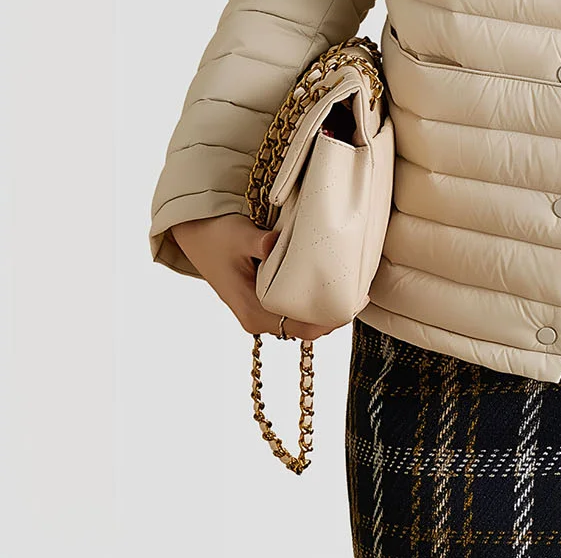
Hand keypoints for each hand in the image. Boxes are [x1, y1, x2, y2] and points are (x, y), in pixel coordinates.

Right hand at [169, 215, 339, 341]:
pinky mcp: (261, 304)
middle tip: (360, 291)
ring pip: (300, 322)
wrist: (196, 236)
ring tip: (348, 287)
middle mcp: (256, 319)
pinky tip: (326, 284)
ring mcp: (258, 314)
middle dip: (332, 313)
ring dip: (322, 308)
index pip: (300, 327)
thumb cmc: (216, 235)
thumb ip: (259, 243)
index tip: (355, 301)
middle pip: (304, 328)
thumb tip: (274, 243)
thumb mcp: (238, 235)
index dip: (329, 317)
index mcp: (252, 311)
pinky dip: (310, 302)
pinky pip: (292, 311)